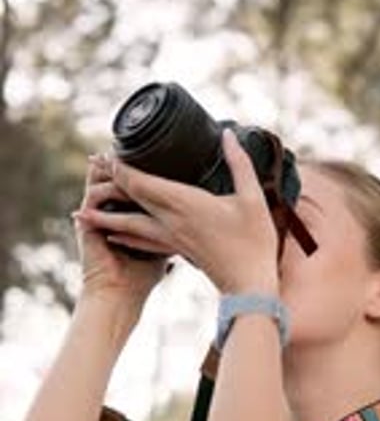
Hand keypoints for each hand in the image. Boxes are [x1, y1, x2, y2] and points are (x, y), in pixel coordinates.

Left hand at [74, 131, 279, 295]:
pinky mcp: (176, 251)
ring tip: (84, 208)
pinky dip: (124, 235)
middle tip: (93, 164)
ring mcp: (171, 239)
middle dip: (110, 180)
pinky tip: (113, 233)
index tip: (108, 152)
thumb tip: (228, 135)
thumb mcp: (252, 198)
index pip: (142, 182)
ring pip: (130, 224)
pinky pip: (142, 241)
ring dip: (107, 214)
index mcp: (185, 204)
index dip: (122, 167)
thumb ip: (239, 163)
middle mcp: (171, 222)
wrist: (249, 285)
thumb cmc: (254, 243)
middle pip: (131, 198)